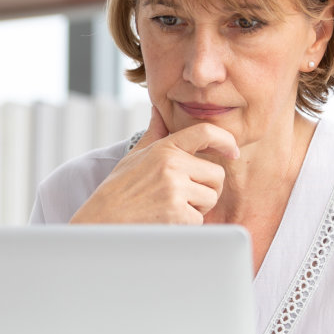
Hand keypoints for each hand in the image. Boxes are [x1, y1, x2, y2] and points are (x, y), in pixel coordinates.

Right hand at [69, 106, 238, 223]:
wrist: (101, 220)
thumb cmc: (117, 190)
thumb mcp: (134, 155)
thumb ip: (154, 133)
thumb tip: (158, 108)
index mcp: (164, 148)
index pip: (205, 132)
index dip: (225, 140)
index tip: (233, 151)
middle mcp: (172, 164)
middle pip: (217, 175)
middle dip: (207, 188)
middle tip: (185, 197)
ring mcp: (175, 188)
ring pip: (211, 198)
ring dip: (198, 208)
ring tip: (171, 209)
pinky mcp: (176, 213)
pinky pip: (200, 219)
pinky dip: (187, 225)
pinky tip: (166, 221)